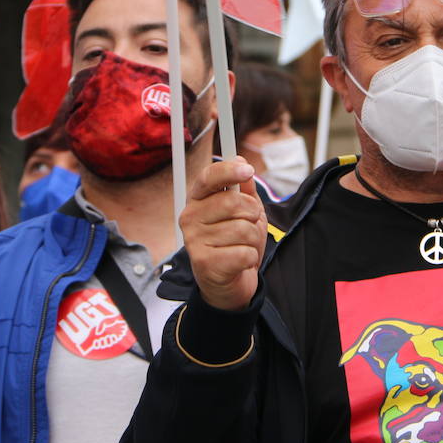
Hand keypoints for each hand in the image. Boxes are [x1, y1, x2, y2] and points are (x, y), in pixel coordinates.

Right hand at [183, 158, 266, 311]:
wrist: (228, 284)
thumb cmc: (234, 243)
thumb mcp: (243, 212)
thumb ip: (243, 188)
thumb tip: (238, 159)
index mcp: (198, 200)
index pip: (209, 177)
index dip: (229, 171)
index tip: (247, 170)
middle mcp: (190, 217)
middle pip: (234, 202)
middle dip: (252, 215)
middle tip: (247, 226)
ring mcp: (194, 241)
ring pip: (243, 229)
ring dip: (252, 239)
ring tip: (241, 247)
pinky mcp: (204, 263)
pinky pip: (244, 252)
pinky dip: (250, 258)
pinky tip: (239, 262)